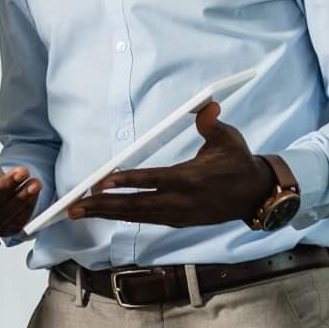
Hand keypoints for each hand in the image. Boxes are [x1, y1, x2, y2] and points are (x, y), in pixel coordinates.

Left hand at [65, 101, 277, 226]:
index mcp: (192, 179)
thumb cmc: (239, 163)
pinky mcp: (177, 221)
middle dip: (103, 206)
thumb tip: (207, 106)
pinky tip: (102, 213)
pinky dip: (122, 216)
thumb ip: (212, 125)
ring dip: (106, 214)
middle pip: (137, 205)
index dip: (128, 182)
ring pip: (137, 215)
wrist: (255, 196)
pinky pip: (144, 219)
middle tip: (74, 205)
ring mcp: (178, 214)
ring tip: (78, 211)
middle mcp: (182, 201)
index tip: (102, 183)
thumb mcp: (230, 139)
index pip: (154, 180)